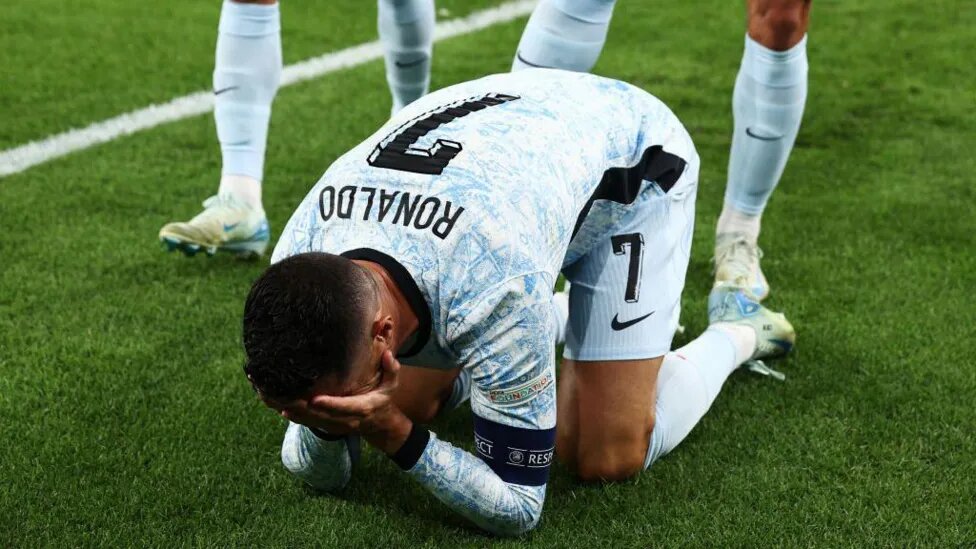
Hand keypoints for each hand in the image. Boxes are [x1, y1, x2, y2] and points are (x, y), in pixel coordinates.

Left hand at [270, 351, 412, 454]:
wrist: (377, 425)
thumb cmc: (383, 400)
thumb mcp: (392, 385)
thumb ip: (392, 370)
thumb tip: (388, 356)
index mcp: (361, 408)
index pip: (343, 408)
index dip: (329, 405)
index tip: (315, 400)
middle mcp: (341, 419)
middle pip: (314, 415)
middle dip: (293, 403)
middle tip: (273, 391)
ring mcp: (329, 423)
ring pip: (302, 417)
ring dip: (281, 404)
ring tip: (261, 390)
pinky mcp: (320, 422)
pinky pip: (298, 417)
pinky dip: (282, 407)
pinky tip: (266, 396)